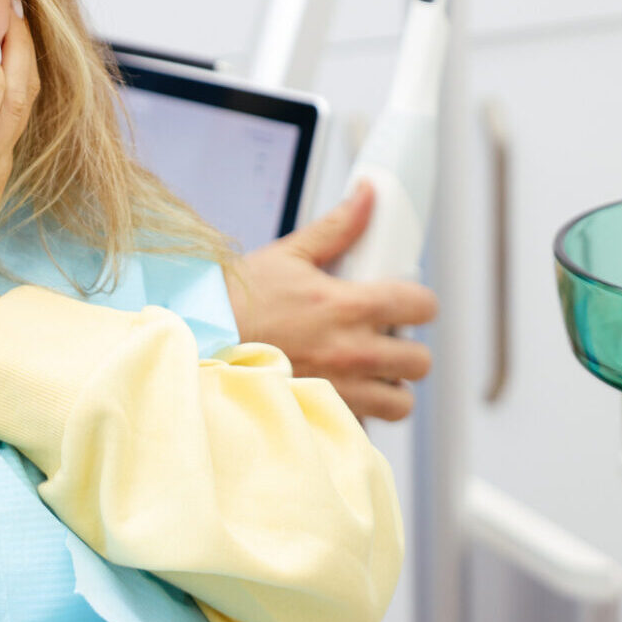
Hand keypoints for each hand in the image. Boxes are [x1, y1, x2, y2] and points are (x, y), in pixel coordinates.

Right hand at [227, 181, 437, 420]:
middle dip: (407, 349)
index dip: (418, 303)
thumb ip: (339, 227)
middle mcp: (350, 352)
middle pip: (419, 361)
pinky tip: (342, 395)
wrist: (199, 341)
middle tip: (383, 339)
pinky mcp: (321, 416)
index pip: (422, 306)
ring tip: (368, 373)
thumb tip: (369, 194)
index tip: (405, 304)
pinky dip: (359, 414)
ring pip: (400, 403)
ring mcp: (339, 390)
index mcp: (347, 306)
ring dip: (390, 388)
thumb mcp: (289, 255)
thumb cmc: (237, 301)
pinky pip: (363, 427)